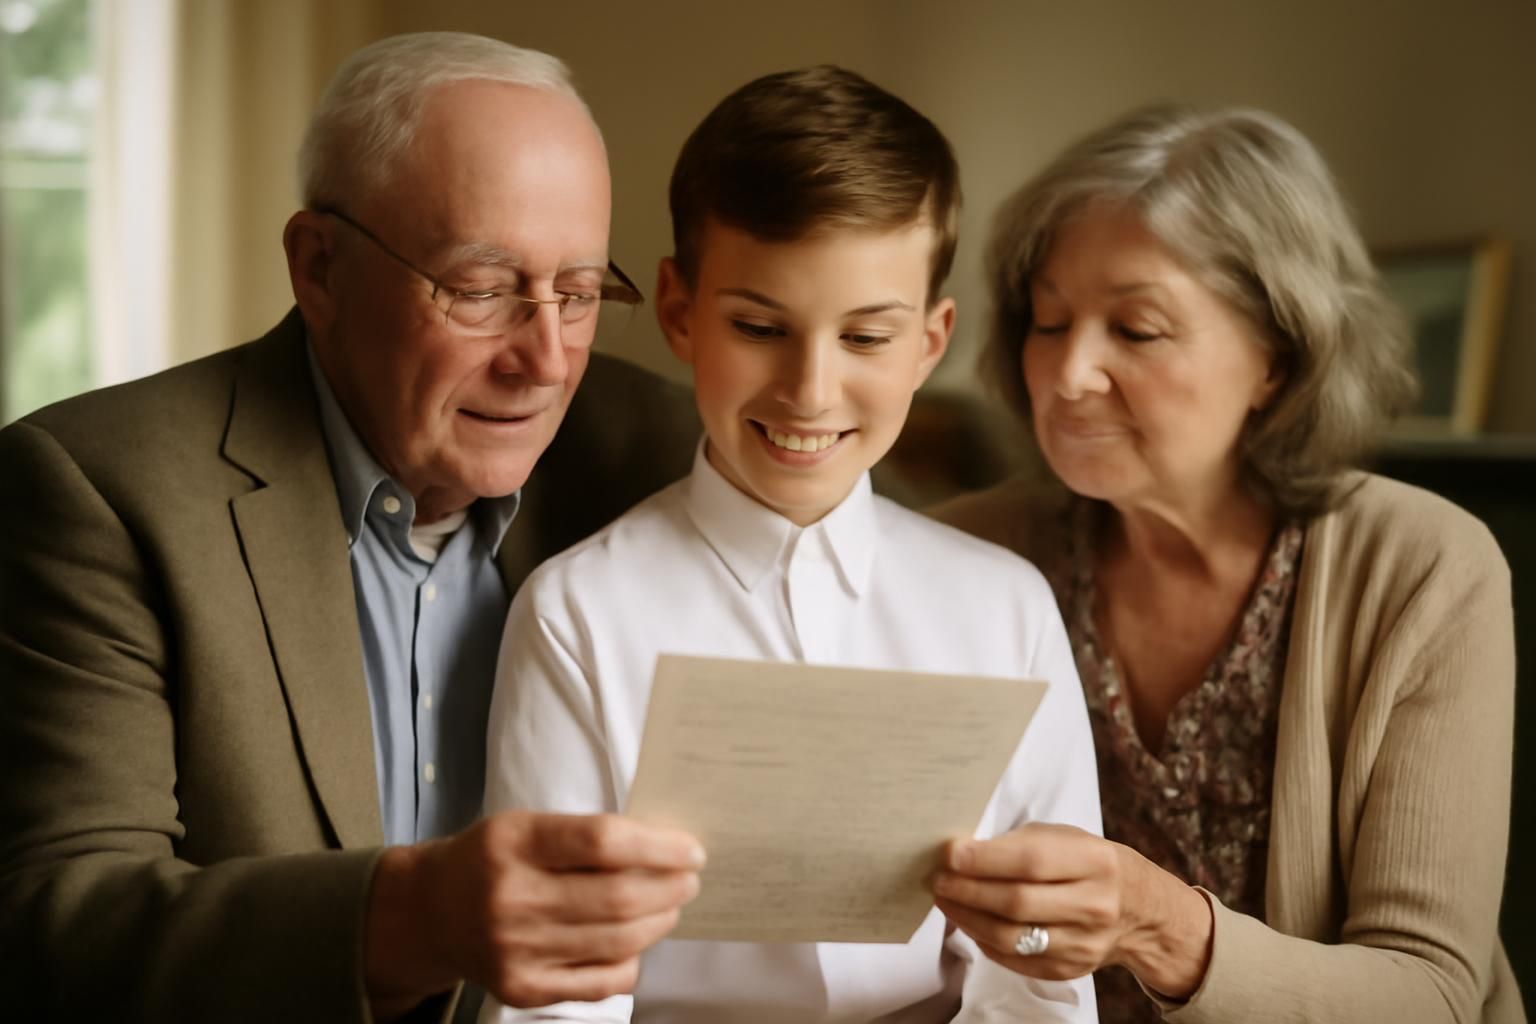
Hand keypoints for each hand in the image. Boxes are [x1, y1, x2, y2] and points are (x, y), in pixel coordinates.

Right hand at [364, 811, 703, 1018]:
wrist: (431, 911)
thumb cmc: (493, 859)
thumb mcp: (525, 826)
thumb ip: (584, 835)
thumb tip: (663, 848)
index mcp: (515, 843)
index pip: (603, 841)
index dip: (658, 846)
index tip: (690, 849)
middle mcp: (511, 898)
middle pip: (618, 898)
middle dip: (670, 888)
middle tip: (689, 879)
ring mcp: (516, 950)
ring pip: (618, 942)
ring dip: (659, 922)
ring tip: (670, 906)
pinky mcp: (522, 989)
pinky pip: (601, 981)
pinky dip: (632, 961)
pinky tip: (637, 941)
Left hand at [931, 822, 1211, 997]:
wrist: (1139, 910)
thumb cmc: (1090, 864)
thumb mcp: (1066, 838)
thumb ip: (1020, 844)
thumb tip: (963, 853)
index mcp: (1095, 861)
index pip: (1031, 861)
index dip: (984, 859)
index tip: (949, 854)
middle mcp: (1094, 905)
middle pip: (1017, 903)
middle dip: (968, 890)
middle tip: (938, 879)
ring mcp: (1084, 944)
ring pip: (1012, 937)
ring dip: (968, 918)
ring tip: (946, 900)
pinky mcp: (1070, 969)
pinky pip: (1016, 959)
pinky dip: (985, 940)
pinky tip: (970, 921)